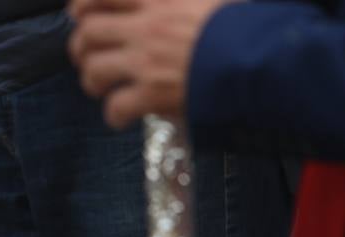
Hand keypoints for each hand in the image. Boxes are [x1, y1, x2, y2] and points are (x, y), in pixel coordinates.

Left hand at [68, 0, 233, 128]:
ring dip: (92, 81)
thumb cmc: (247, 23)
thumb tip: (158, 8)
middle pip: (88, 33)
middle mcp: (147, 26)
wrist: (265, 56)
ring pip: (93, 70)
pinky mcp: (152, 94)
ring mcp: (146, 61)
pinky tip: (123, 116)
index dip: (82, 6)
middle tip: (87, 57)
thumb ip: (180, 2)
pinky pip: (114, 107)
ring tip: (102, 86)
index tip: (80, 15)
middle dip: (80, 48)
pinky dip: (114, 115)